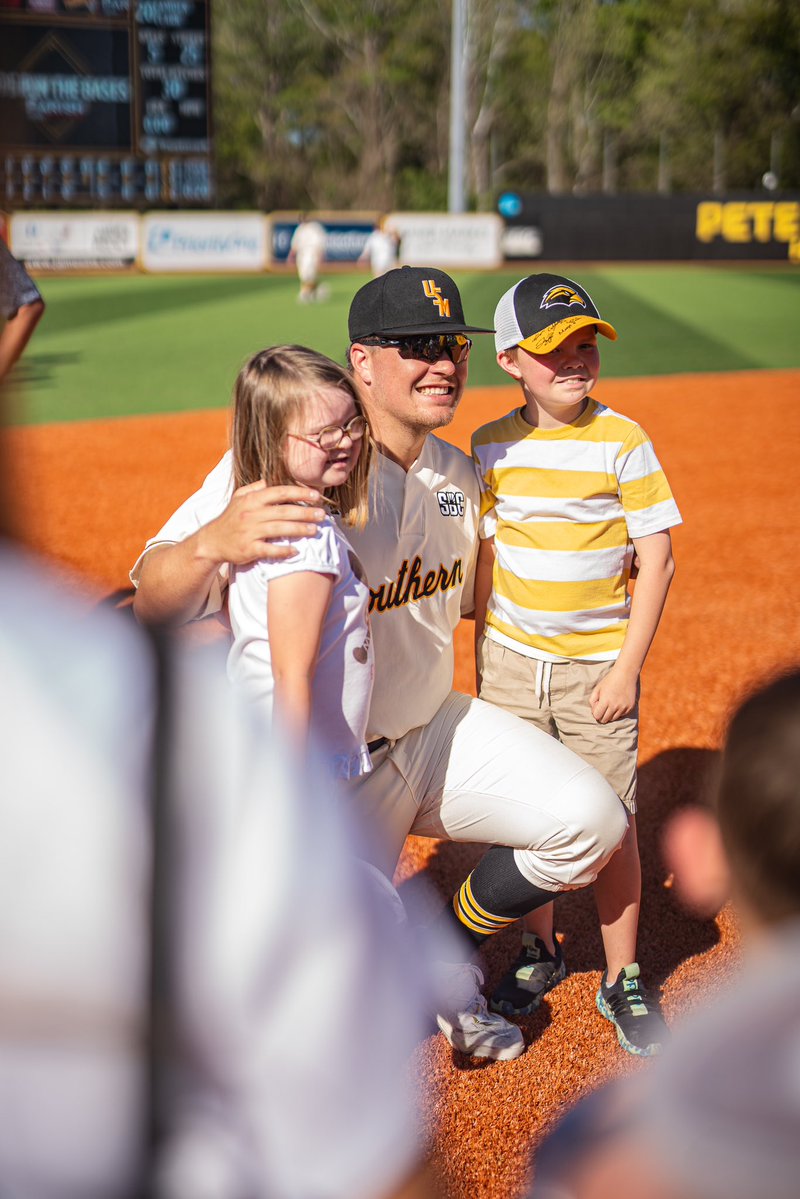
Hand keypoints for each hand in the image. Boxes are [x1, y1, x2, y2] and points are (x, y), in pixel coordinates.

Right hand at [198, 481, 325, 566]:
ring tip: (315, 530)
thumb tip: (269, 480)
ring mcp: (249, 532)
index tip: (316, 495)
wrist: (212, 541)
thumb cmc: (230, 518)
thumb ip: (255, 488)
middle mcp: (251, 514)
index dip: (299, 492)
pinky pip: (269, 550)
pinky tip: (296, 550)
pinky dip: (283, 550)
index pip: (279, 492)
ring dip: (299, 529)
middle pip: (283, 511)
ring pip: (279, 529)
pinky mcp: (248, 549)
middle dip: (305, 512)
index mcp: (252, 500)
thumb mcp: (239, 498)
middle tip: (322, 514)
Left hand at [590, 664, 638, 723]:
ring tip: (610, 704)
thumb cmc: (609, 681)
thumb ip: (592, 701)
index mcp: (605, 701)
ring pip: (613, 719)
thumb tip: (594, 711)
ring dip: (610, 714)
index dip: (595, 712)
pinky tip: (618, 702)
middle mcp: (615, 706)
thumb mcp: (597, 689)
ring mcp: (624, 707)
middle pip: (605, 720)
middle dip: (602, 715)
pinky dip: (618, 712)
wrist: (625, 674)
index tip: (597, 706)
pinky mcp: (630, 707)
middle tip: (603, 706)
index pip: (597, 716)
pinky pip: (621, 715)